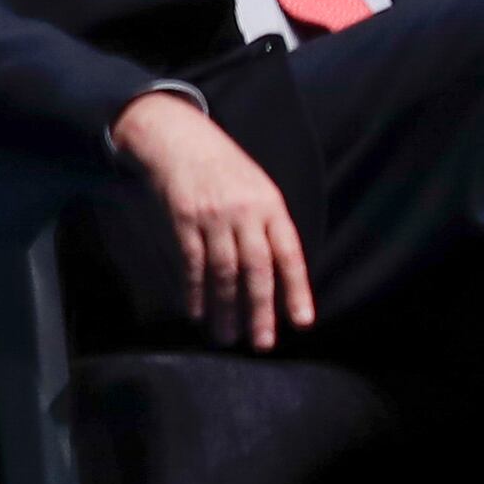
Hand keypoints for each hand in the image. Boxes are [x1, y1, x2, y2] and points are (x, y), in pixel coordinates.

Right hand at [112, 90, 316, 348]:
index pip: (289, 254)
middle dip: (261, 309)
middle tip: (263, 343)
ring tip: (228, 337)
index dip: (296, 289)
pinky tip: (198, 313)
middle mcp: (246, 213)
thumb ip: (269, 227)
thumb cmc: (227, 170)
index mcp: (272, 206)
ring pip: (224, 271)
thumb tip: (280, 275)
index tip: (302, 322)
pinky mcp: (184, 219)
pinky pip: (192, 262)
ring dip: (226, 308)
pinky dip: (195, 290)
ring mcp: (214, 216)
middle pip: (257, 268)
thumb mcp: (259, 189)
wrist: (182, 140)